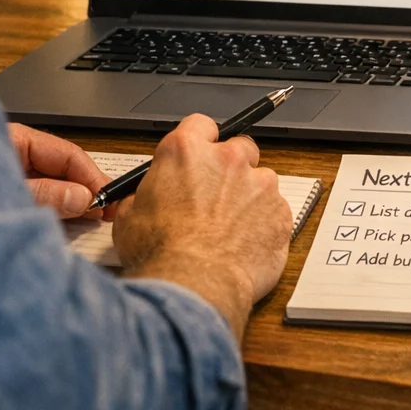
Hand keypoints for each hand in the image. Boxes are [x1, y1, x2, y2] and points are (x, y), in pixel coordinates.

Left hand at [8, 122, 112, 219]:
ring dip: (71, 199)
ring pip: (51, 180)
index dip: (92, 177)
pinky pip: (37, 193)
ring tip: (93, 216)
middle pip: (61, 166)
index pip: (67, 153)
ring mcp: (8, 170)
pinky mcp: (3, 189)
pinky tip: (67, 216)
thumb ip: (44, 194)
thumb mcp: (7, 195)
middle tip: (108, 211)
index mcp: (15, 139)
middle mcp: (15, 150)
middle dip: (85, 188)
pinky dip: (53, 205)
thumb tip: (84, 197)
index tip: (109, 200)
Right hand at [113, 114, 291, 340]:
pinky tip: (245, 245)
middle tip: (217, 197)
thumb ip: (143, 195)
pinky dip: (264, 224)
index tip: (202, 155)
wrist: (194, 285)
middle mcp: (226, 160)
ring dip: (249, 199)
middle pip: (238, 148)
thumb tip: (142, 199)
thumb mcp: (130, 217)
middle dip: (231, 168)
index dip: (201, 141)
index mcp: (186, 151)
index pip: (200, 125)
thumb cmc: (160, 253)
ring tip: (230, 230)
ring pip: (260, 182)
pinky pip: (275, 211)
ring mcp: (259, 184)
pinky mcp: (280, 212)